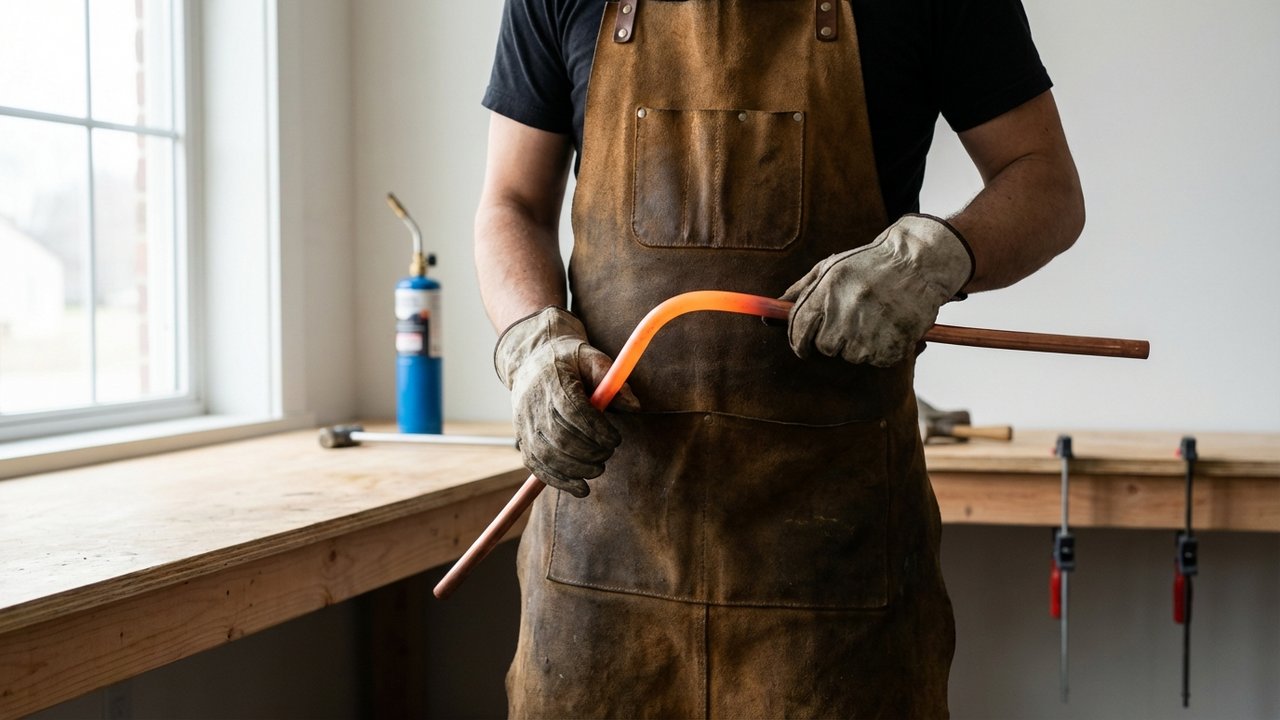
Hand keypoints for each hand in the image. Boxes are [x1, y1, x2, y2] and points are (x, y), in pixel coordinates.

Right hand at [494, 306, 639, 496]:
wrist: (533, 360)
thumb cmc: (570, 360)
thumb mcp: (593, 358)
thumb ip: (614, 380)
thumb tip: (635, 407)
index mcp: (552, 380)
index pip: (571, 410)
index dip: (595, 430)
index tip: (615, 439)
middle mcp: (533, 403)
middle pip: (559, 436)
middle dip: (588, 451)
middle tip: (608, 454)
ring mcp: (524, 423)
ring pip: (546, 455)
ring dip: (575, 469)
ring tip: (597, 469)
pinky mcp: (522, 438)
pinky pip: (536, 465)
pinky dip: (558, 481)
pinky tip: (580, 487)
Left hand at [782, 214, 973, 366]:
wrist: (918, 261)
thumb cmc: (869, 265)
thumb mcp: (830, 267)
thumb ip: (801, 291)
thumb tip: (770, 313)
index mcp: (827, 289)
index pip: (799, 329)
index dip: (798, 343)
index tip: (803, 347)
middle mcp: (847, 308)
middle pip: (825, 347)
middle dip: (833, 342)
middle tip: (849, 326)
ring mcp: (871, 326)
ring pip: (853, 356)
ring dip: (860, 345)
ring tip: (874, 320)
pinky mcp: (894, 341)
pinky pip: (878, 359)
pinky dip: (883, 350)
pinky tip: (889, 327)